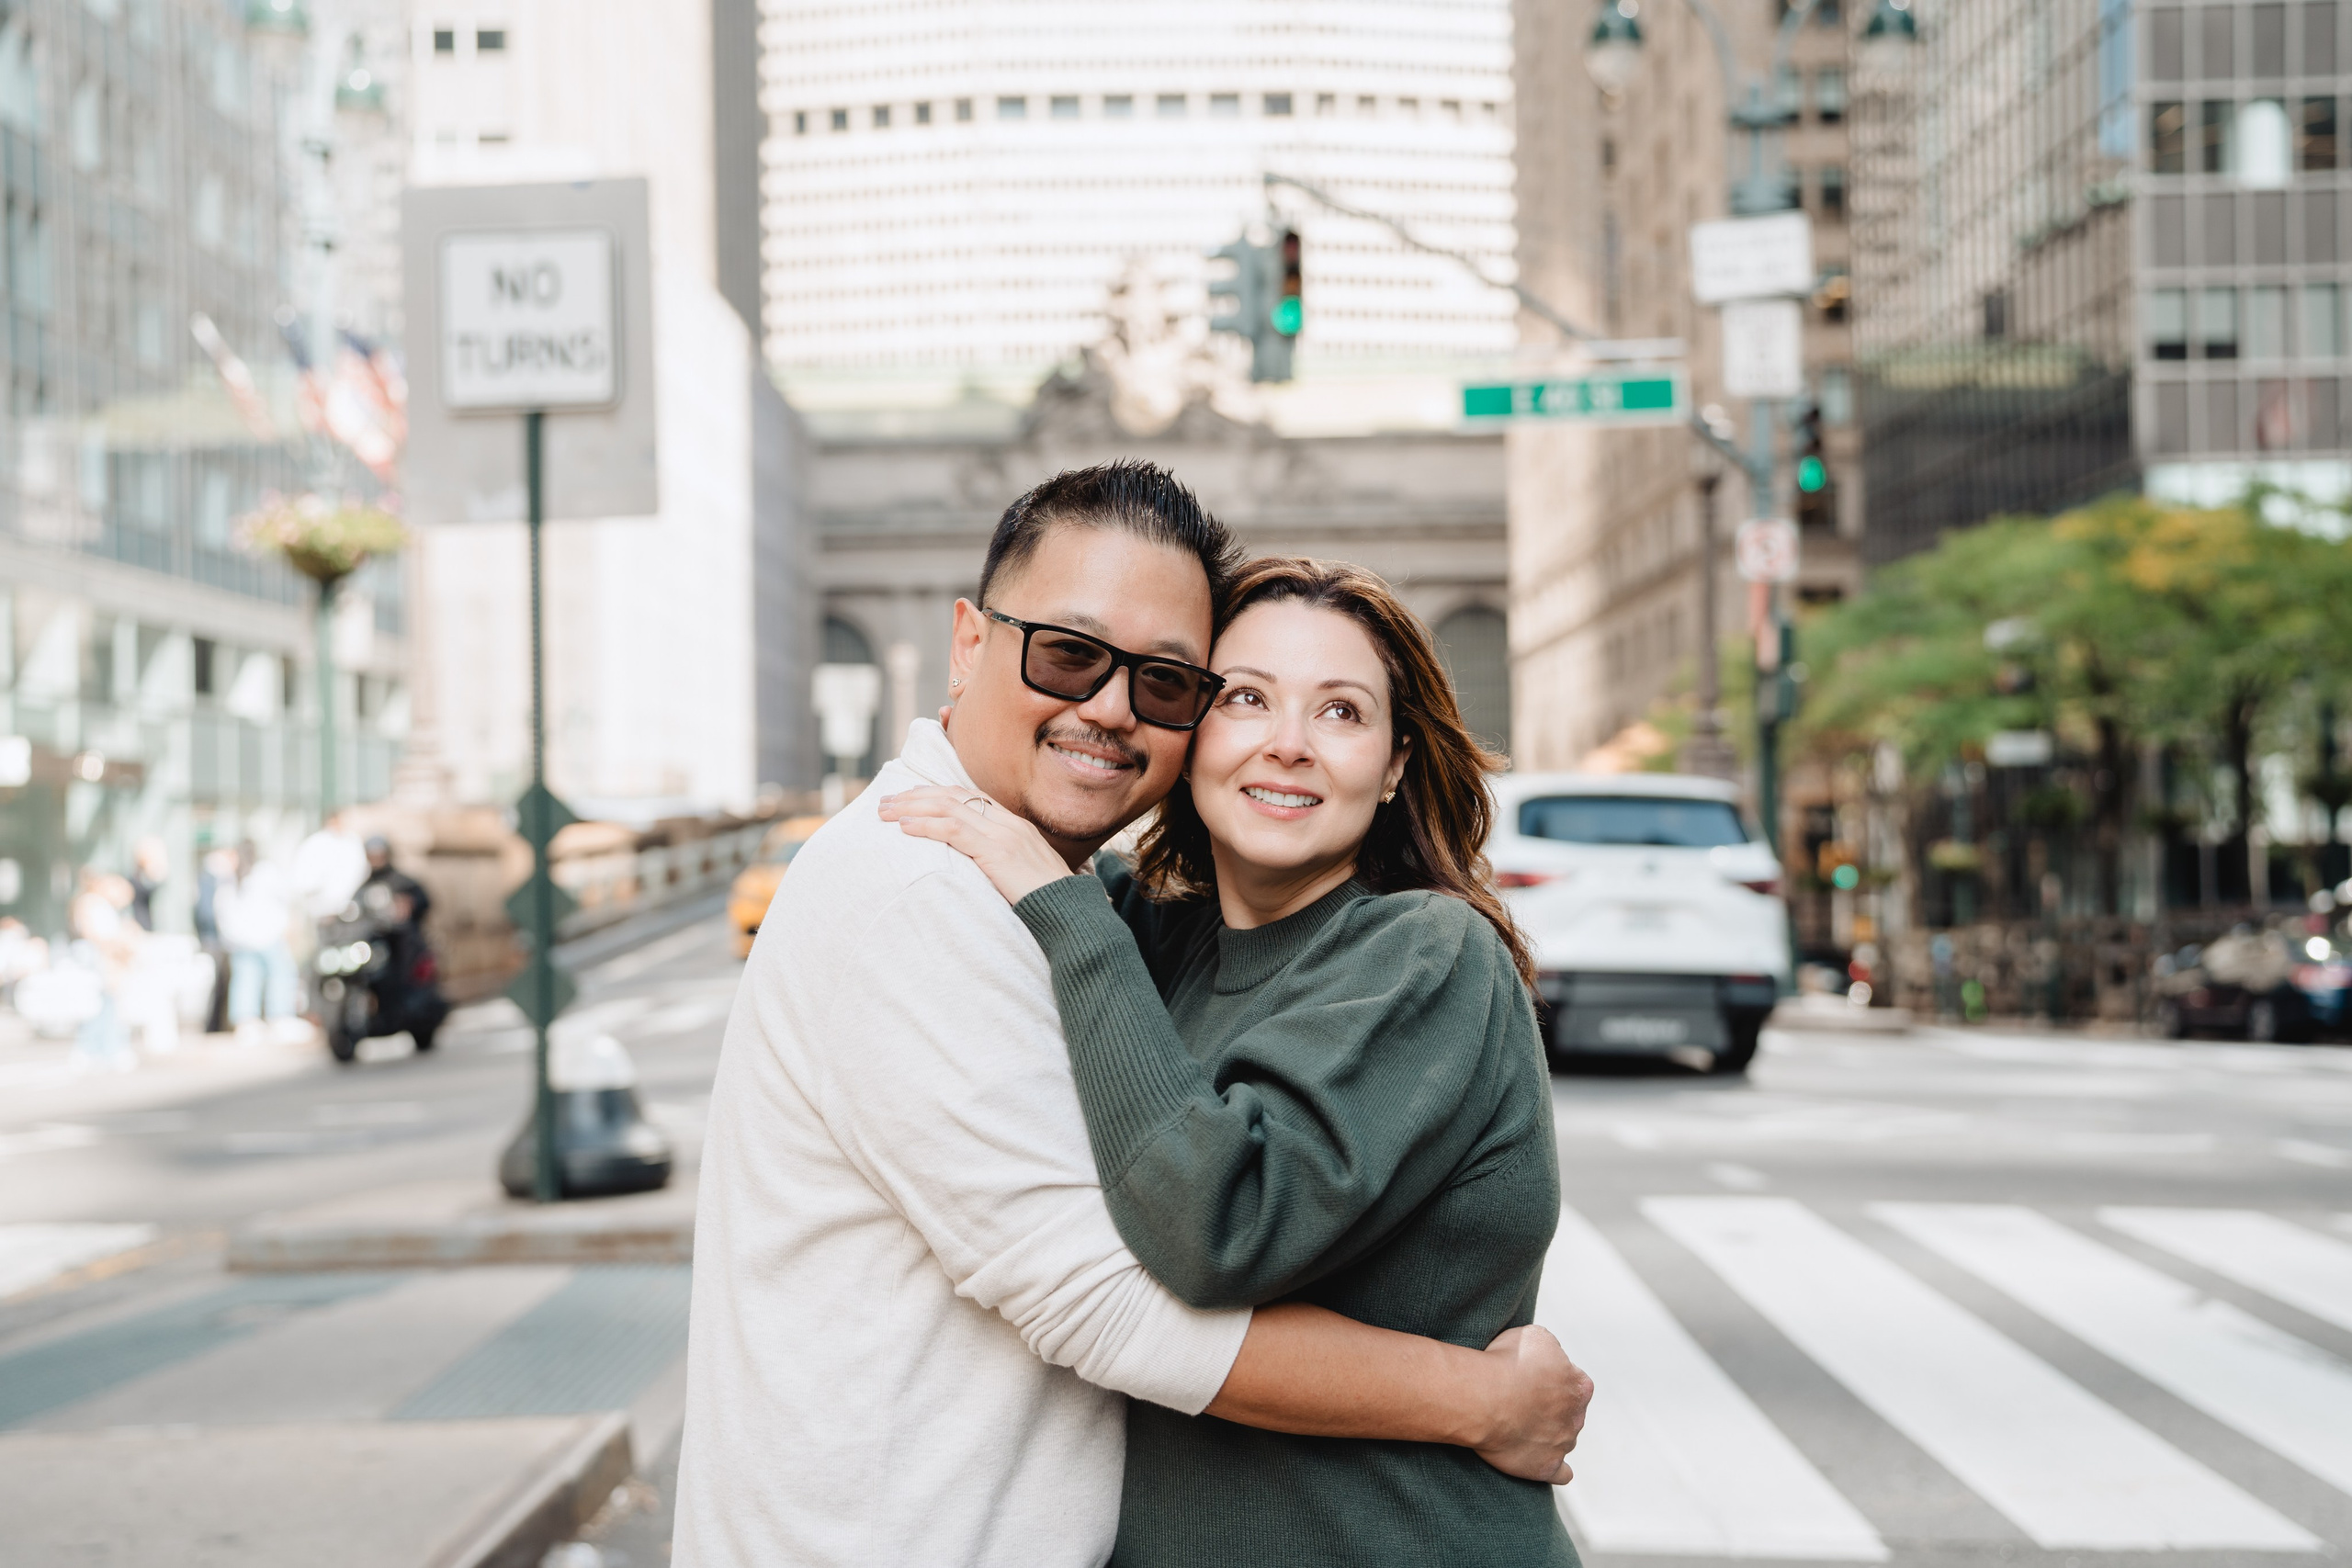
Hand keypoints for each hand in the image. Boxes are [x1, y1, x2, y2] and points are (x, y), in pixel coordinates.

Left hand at [876, 785, 1084, 905]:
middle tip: (885, 801)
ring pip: (949, 807)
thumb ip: (1001, 863)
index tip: (909, 797)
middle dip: (916, 795)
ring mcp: (1004, 835)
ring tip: (884, 812)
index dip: (936, 793)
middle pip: (954, 795)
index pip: (969, 796)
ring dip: (912, 807)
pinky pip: (954, 830)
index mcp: (1015, 825)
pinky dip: (926, 825)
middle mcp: (1009, 823)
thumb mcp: (1023, 875)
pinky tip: (905, 828)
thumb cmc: (1048, 902)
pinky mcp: (997, 852)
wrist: (1071, 914)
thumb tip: (976, 870)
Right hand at [1471, 1325, 1591, 1485]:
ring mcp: (1563, 1444)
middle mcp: (1577, 1417)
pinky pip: (1561, 1473)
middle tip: (1518, 1400)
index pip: (1574, 1382)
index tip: (1530, 1377)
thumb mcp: (1535, 1336)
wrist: (1486, 1398)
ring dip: (1547, 1434)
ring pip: (1562, 1439)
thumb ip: (1552, 1349)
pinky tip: (1542, 1461)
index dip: (1551, 1378)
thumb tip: (1552, 1357)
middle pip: (1568, 1413)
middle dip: (1549, 1408)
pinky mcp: (1546, 1467)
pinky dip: (1555, 1469)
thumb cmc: (1507, 1363)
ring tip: (1516, 1427)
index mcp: (1579, 1385)